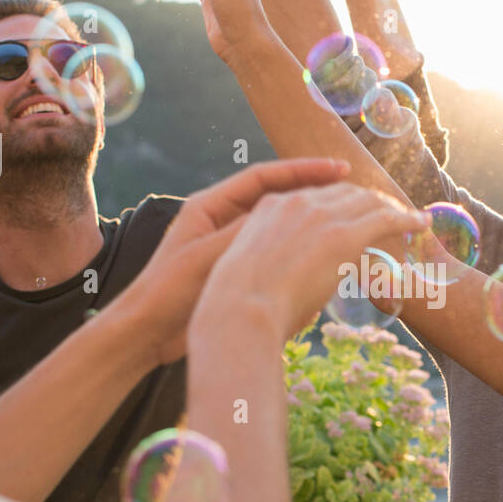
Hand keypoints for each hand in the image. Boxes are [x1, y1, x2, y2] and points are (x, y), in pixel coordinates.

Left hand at [113, 158, 357, 365]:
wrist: (145, 332)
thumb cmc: (169, 292)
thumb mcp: (210, 256)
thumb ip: (247, 234)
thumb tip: (291, 212)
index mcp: (211, 206)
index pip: (265, 177)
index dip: (304, 170)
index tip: (340, 169)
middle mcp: (221, 220)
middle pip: (277, 196)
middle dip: (315, 191)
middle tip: (357, 191)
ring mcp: (228, 246)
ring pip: (280, 226)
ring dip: (311, 221)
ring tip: (349, 219)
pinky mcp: (233, 272)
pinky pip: (275, 254)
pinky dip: (300, 252)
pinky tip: (325, 256)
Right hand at [195, 181, 431, 340]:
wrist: (239, 311)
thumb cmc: (238, 307)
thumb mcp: (249, 273)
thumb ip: (272, 267)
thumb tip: (291, 285)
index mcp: (270, 207)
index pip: (314, 194)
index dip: (339, 202)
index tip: (352, 211)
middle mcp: (296, 203)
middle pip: (344, 192)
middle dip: (369, 201)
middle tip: (388, 214)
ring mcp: (320, 217)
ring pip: (368, 202)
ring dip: (391, 209)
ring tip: (408, 219)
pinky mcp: (343, 236)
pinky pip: (385, 220)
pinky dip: (406, 219)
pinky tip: (421, 223)